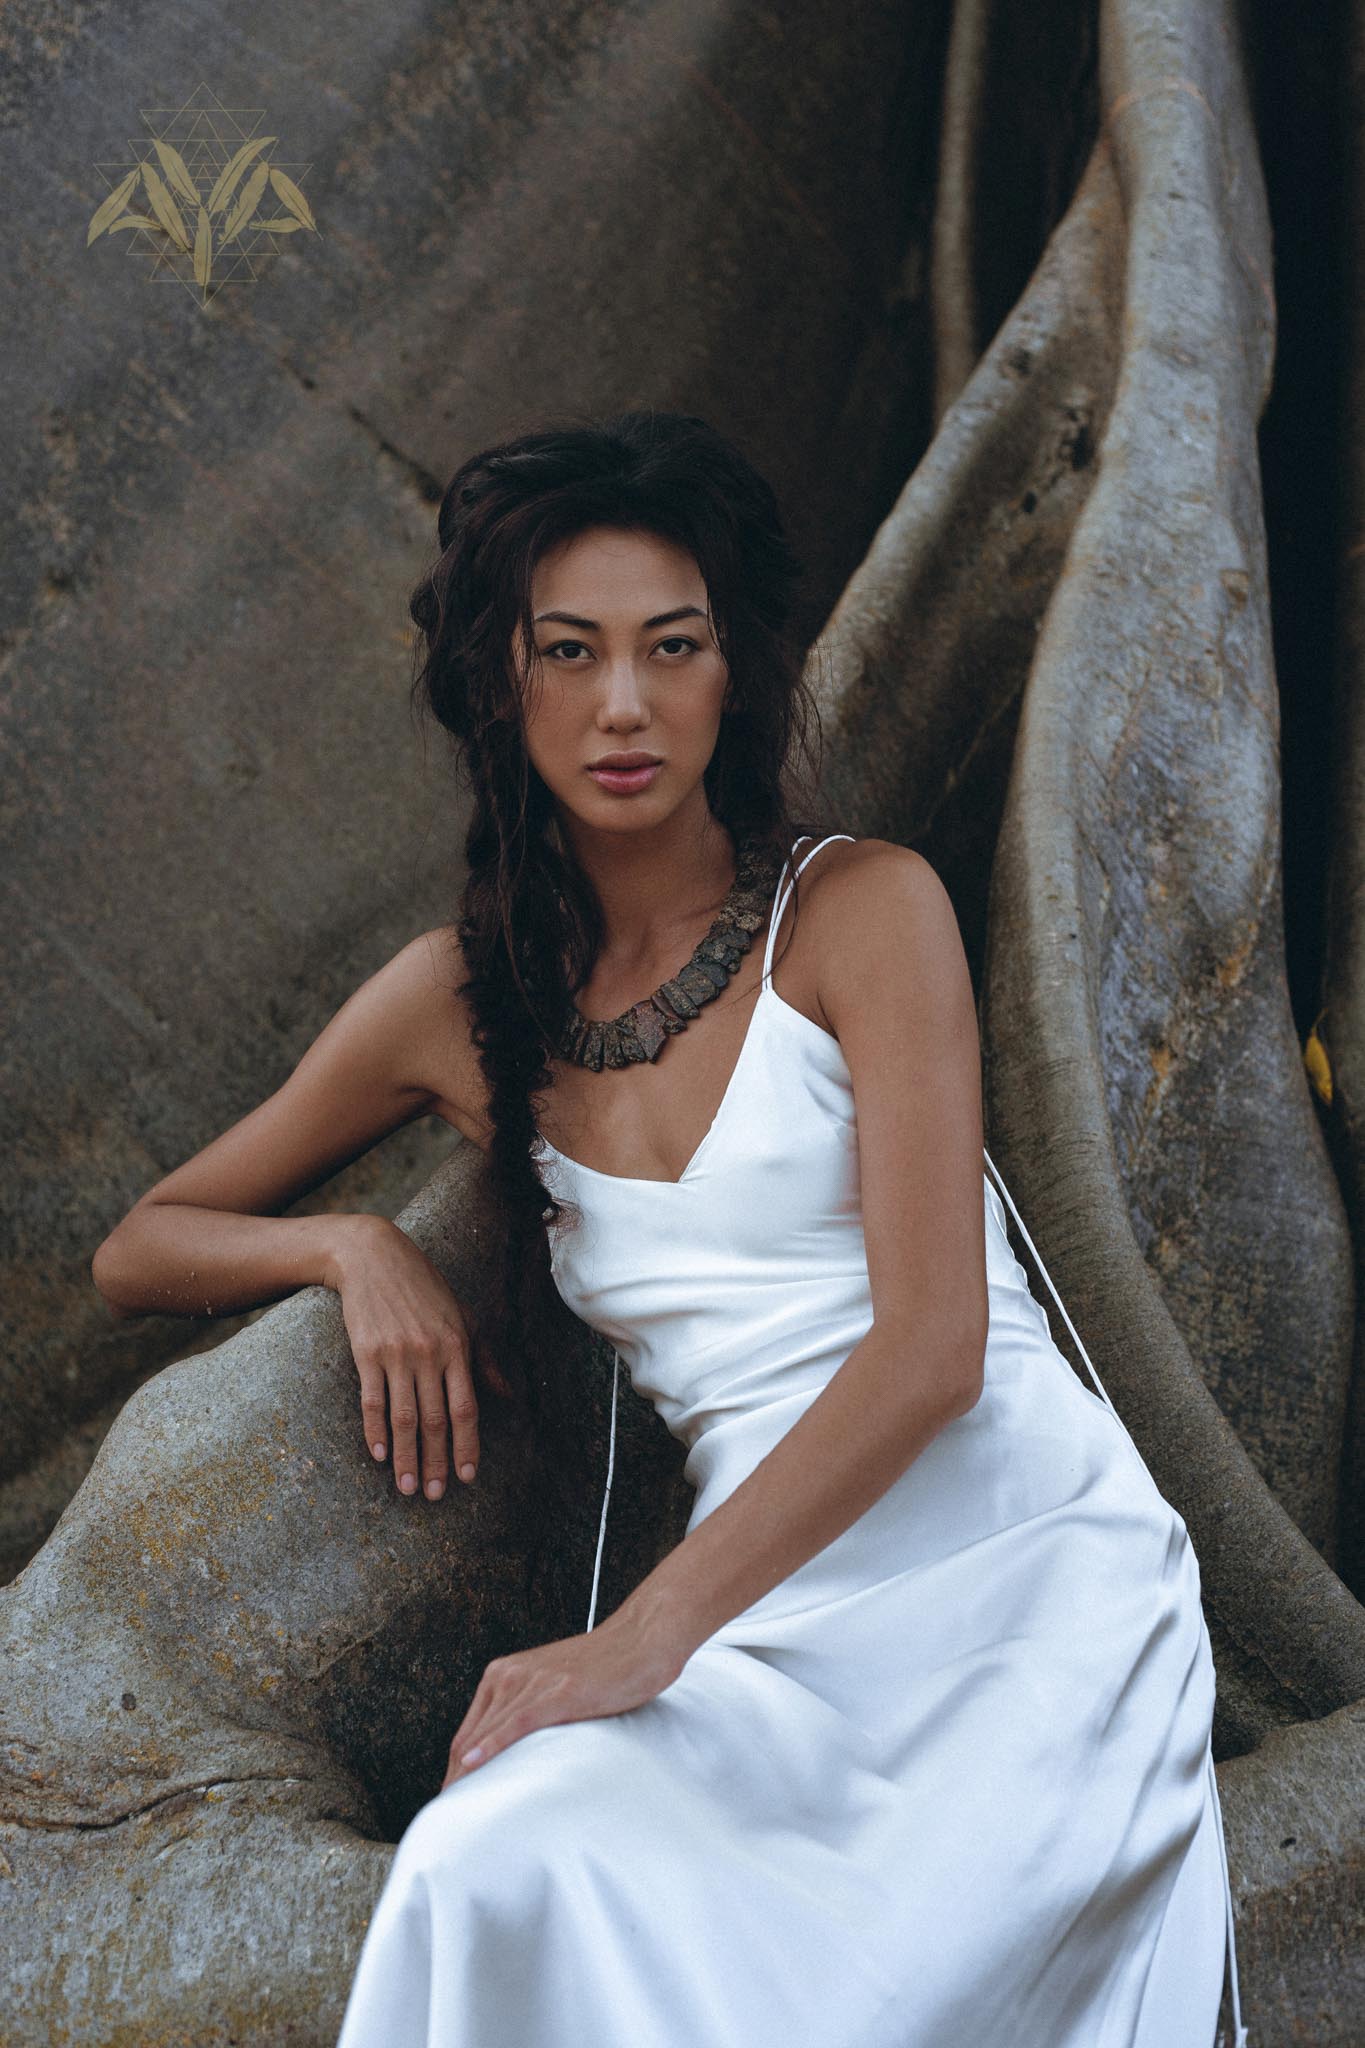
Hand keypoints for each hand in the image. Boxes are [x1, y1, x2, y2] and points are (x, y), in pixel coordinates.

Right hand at [327, 1214, 511, 1501]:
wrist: (374, 1257)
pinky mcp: (366, 1353)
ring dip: (405, 1457)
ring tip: (406, 1487)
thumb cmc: (424, 1289)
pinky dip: (376, 1431)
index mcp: (457, 1347)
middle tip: (434, 1495)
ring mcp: (396, 1354)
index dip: (467, 1445)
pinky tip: (379, 1455)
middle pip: (434, 1420)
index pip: (466, 1408)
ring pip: (404, 1418)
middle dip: (436, 1462)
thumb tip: (508, 1396)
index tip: (467, 1477)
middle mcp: (429, 1353)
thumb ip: (485, 1359)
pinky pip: (372, 1401)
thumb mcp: (463, 1317)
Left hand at [440, 1614, 688, 1790]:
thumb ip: (528, 1712)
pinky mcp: (557, 1692)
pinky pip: (516, 1723)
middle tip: (448, 1820)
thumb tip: (516, 1755)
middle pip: (468, 1739)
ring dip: (467, 1774)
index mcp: (503, 1675)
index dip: (454, 1773)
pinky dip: (492, 1745)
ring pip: (486, 1734)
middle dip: (455, 1781)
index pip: (467, 1735)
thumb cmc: (602, 1667)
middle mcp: (510, 1675)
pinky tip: (475, 1765)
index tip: (452, 1805)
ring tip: (456, 1810)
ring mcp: (533, 1682)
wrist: (641, 1641)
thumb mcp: (551, 1687)